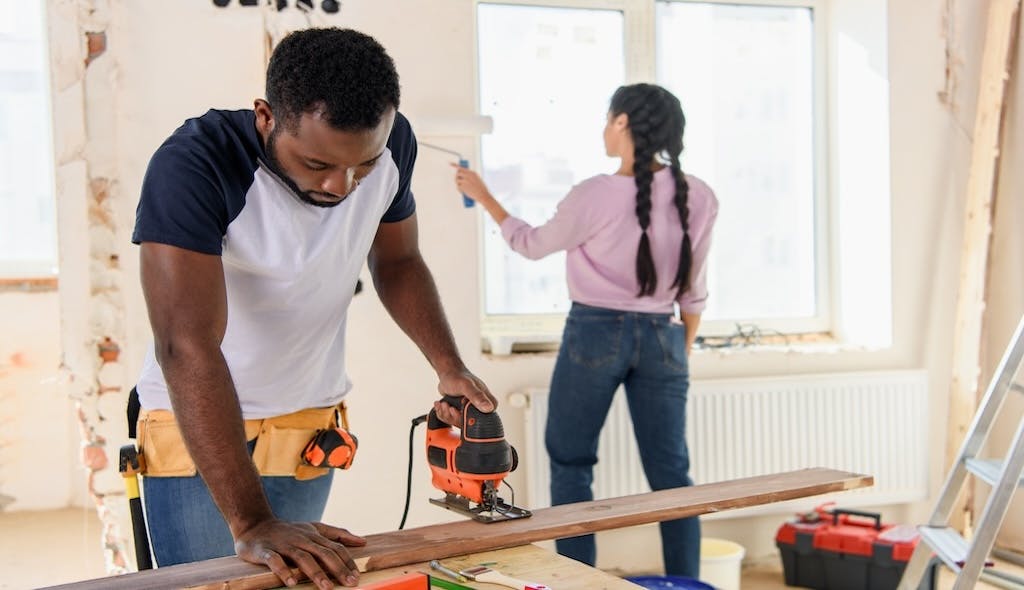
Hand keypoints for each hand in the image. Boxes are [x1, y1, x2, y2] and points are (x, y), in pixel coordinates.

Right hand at [234, 518, 366, 588]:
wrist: (255, 525)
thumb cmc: (289, 531)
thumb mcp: (314, 528)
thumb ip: (337, 534)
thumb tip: (363, 541)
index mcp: (313, 535)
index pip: (335, 547)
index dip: (347, 561)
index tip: (357, 576)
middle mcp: (301, 539)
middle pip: (323, 553)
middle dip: (338, 569)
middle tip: (350, 583)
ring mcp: (284, 545)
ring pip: (303, 558)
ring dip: (316, 572)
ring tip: (327, 587)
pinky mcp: (265, 551)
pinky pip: (275, 561)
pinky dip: (284, 571)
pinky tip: (292, 582)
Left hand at [433, 368, 497, 424]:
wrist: (447, 373)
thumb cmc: (458, 377)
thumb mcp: (467, 386)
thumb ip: (477, 396)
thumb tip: (488, 408)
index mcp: (488, 403)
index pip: (483, 420)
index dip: (468, 418)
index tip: (459, 410)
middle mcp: (481, 408)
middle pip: (468, 424)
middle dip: (454, 416)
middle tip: (449, 407)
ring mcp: (470, 410)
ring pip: (458, 422)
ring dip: (447, 414)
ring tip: (444, 404)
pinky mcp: (461, 412)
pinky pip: (451, 420)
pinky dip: (443, 414)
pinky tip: (442, 405)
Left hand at [451, 164, 493, 203]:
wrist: (482, 195)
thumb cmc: (481, 188)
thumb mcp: (477, 179)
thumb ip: (470, 176)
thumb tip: (462, 174)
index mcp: (472, 172)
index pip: (461, 167)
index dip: (455, 165)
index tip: (450, 163)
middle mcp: (467, 175)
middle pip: (457, 173)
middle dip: (457, 177)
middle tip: (459, 180)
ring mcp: (464, 181)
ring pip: (457, 181)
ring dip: (459, 184)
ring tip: (465, 188)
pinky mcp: (462, 187)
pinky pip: (458, 187)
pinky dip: (460, 189)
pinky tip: (465, 191)